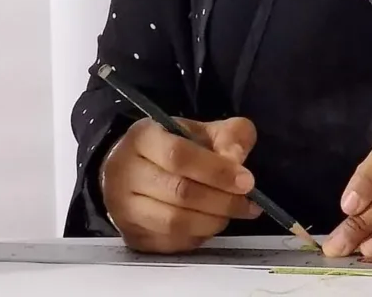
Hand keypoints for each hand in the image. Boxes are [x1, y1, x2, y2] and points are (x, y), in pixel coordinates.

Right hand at [100, 116, 263, 252]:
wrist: (138, 169)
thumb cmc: (175, 147)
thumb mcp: (204, 131)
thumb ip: (229, 136)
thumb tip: (236, 158)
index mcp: (142, 138)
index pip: (179, 156)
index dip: (217, 171)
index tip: (246, 181)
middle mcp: (124, 172)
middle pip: (179, 192)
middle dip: (222, 200)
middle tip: (247, 202)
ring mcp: (123, 207)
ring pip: (175, 222)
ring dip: (213, 221)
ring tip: (232, 212)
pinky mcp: (131, 235)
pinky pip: (171, 242)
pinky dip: (198, 236)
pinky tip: (210, 223)